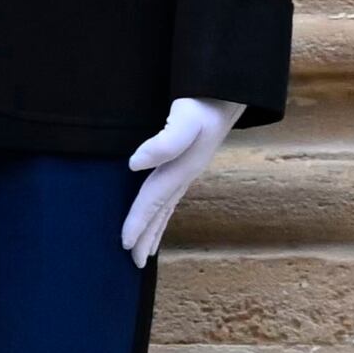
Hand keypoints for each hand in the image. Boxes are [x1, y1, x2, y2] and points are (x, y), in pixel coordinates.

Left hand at [121, 96, 242, 265]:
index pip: (153, 201)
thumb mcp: (187, 118)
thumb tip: (134, 164)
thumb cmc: (207, 102)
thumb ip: (164, 142)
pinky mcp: (189, 161)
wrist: (230, 89)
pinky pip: (171, 195)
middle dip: (148, 236)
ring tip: (145, 249)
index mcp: (182, 168)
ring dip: (156, 228)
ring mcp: (189, 169)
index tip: (123, 245)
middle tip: (135, 263)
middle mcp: (185, 173)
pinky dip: (163, 211)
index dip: (138, 223)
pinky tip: (160, 212)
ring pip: (168, 207)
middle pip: (161, 212)